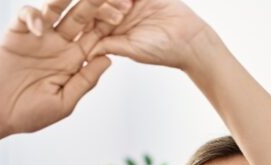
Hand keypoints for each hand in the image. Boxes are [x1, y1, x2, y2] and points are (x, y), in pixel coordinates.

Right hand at [0, 0, 130, 133]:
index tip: (126, 14)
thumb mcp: (64, 102)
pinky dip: (35, 16)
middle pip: (82, 16)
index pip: (97, 35)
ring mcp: (39, 37)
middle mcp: (59, 43)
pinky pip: (27, 15)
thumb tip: (108, 59)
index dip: (110, 24)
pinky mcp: (17, 33)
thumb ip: (85, 80)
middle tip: (114, 0)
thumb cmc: (30, 114)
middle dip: (97, 5)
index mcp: (75, 59)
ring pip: (57, 8)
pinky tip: (40, 28)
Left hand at [89, 0, 212, 70]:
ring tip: (119, 4)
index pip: (90, 19)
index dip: (84, 16)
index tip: (83, 15)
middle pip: (97, 3)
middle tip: (106, 8)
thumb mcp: (130, 49)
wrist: (187, 38)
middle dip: (98, 4)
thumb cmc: (161, 49)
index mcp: (110, 31)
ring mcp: (127, 2)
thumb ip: (108, 46)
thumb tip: (86, 53)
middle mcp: (116, 15)